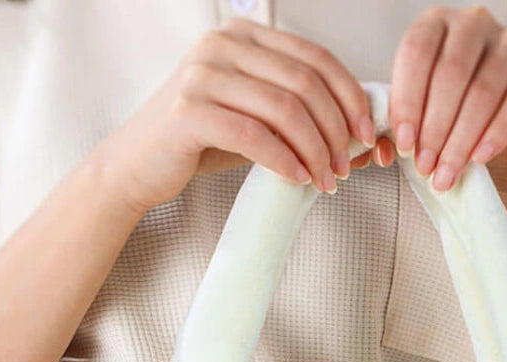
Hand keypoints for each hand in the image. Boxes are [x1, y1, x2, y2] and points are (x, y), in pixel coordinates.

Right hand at [89, 16, 380, 215]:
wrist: (139, 165)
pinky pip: (254, 136)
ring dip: (315, 150)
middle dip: (336, 129)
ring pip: (284, 109)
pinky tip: (298, 180)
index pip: (314, 58)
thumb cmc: (201, 142)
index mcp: (243, 36)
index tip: (367, 133)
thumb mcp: (255, 117)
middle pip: (304, 83)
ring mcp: (202, 75)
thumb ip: (296, 115)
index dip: (349, 96)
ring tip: (326, 180)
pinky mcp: (189, 112)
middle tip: (346, 166)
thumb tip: (358, 136)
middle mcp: (221, 45)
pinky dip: (284, 161)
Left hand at [361, 5, 506, 193]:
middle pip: (451, 74)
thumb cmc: (454, 120)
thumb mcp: (422, 116)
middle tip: (425, 168)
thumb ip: (401, 125)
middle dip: (434, 128)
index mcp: (437, 24)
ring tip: (447, 175)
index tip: (404, 145)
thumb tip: (384, 150)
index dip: (408, 101)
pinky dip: (498, 133)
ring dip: (461, 140)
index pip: (417, 53)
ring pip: (484, 91)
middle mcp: (475, 22)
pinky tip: (480, 159)